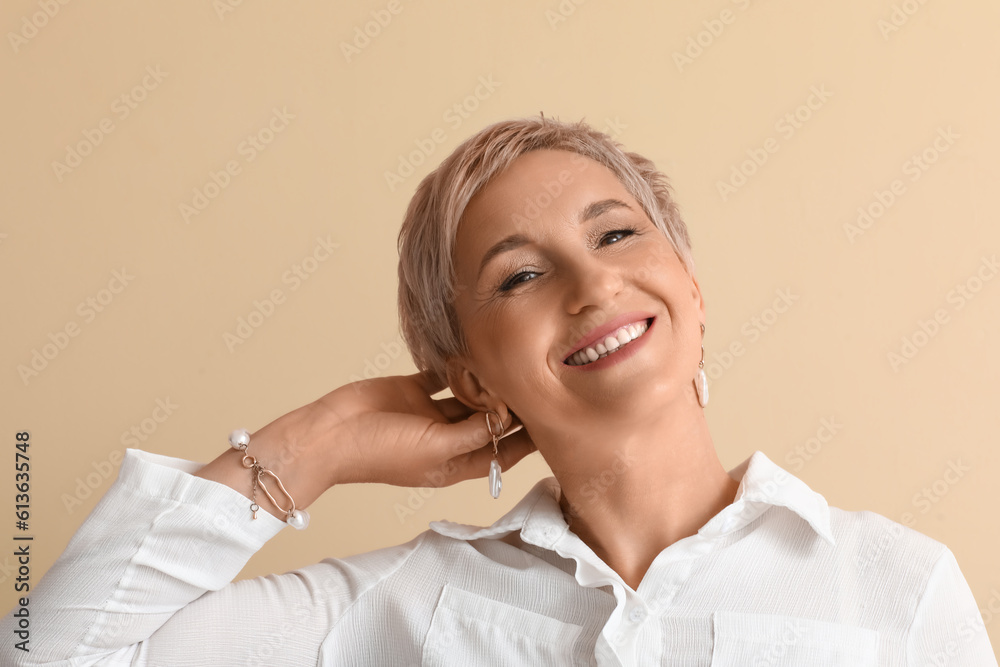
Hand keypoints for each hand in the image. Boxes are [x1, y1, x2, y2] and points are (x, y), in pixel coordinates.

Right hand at [248, 370, 535, 507]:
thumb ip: (472, 434)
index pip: (504, 452)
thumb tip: (504, 420)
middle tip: (541, 381)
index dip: (529, 438)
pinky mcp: (414, 390)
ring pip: (470, 395)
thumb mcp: (433, 449)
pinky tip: (476, 350)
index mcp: (456, 464)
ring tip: (515, 363)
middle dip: (513, 406)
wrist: (329, 434)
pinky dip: (458, 365)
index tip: (555, 418)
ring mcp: (431, 414)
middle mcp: (449, 439)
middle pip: (491, 422)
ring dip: (488, 382)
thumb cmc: (377, 452)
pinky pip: (444, 375)